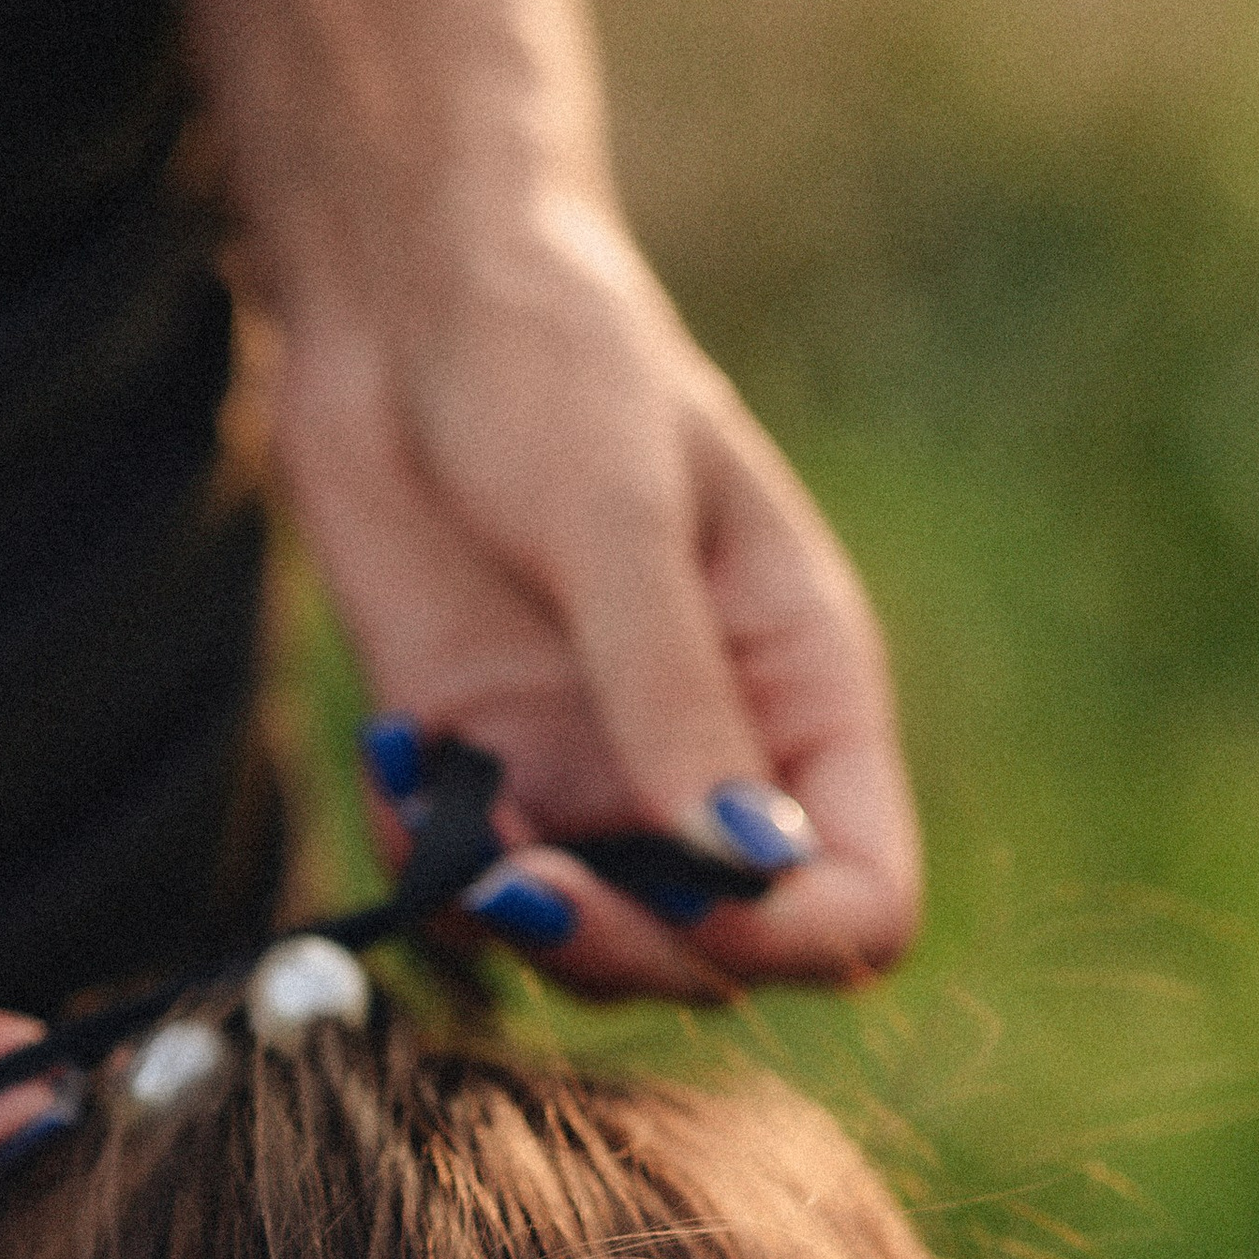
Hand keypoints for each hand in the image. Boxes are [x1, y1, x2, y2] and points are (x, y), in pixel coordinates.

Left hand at [271, 192, 919, 996]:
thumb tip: (736, 860)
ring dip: (523, 927)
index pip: (859, 899)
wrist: (401, 302)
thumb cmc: (551, 362)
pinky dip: (432, 873)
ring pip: (595, 951)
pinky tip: (398, 766)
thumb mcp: (622, 517)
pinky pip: (471, 893)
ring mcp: (593, 778)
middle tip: (522, 884)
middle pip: (722, 956)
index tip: (694, 897)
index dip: (793, 938)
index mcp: (805, 693)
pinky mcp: (483, 772)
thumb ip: (671, 691)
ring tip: (460, 830)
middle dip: (632, 949)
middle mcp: (712, 762)